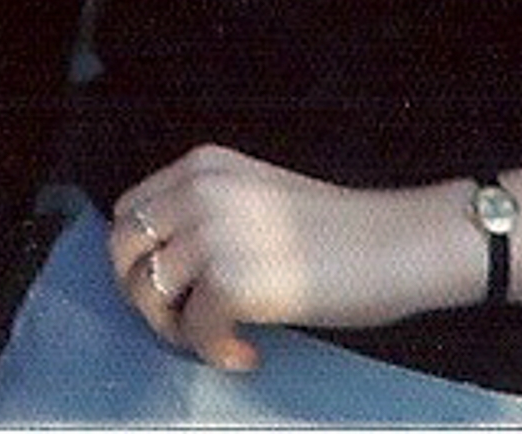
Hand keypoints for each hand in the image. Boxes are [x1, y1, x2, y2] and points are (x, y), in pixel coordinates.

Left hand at [107, 145, 478, 371]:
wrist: (400, 245)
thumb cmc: (344, 233)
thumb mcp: (258, 199)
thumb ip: (208, 216)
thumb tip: (163, 270)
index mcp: (204, 166)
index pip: (130, 210)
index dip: (138, 257)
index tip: (172, 289)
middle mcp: (198, 190)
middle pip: (121, 249)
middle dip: (141, 293)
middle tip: (184, 322)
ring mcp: (210, 234)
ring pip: (146, 293)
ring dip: (177, 328)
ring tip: (222, 339)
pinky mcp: (229, 282)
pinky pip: (192, 332)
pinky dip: (215, 353)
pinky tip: (250, 354)